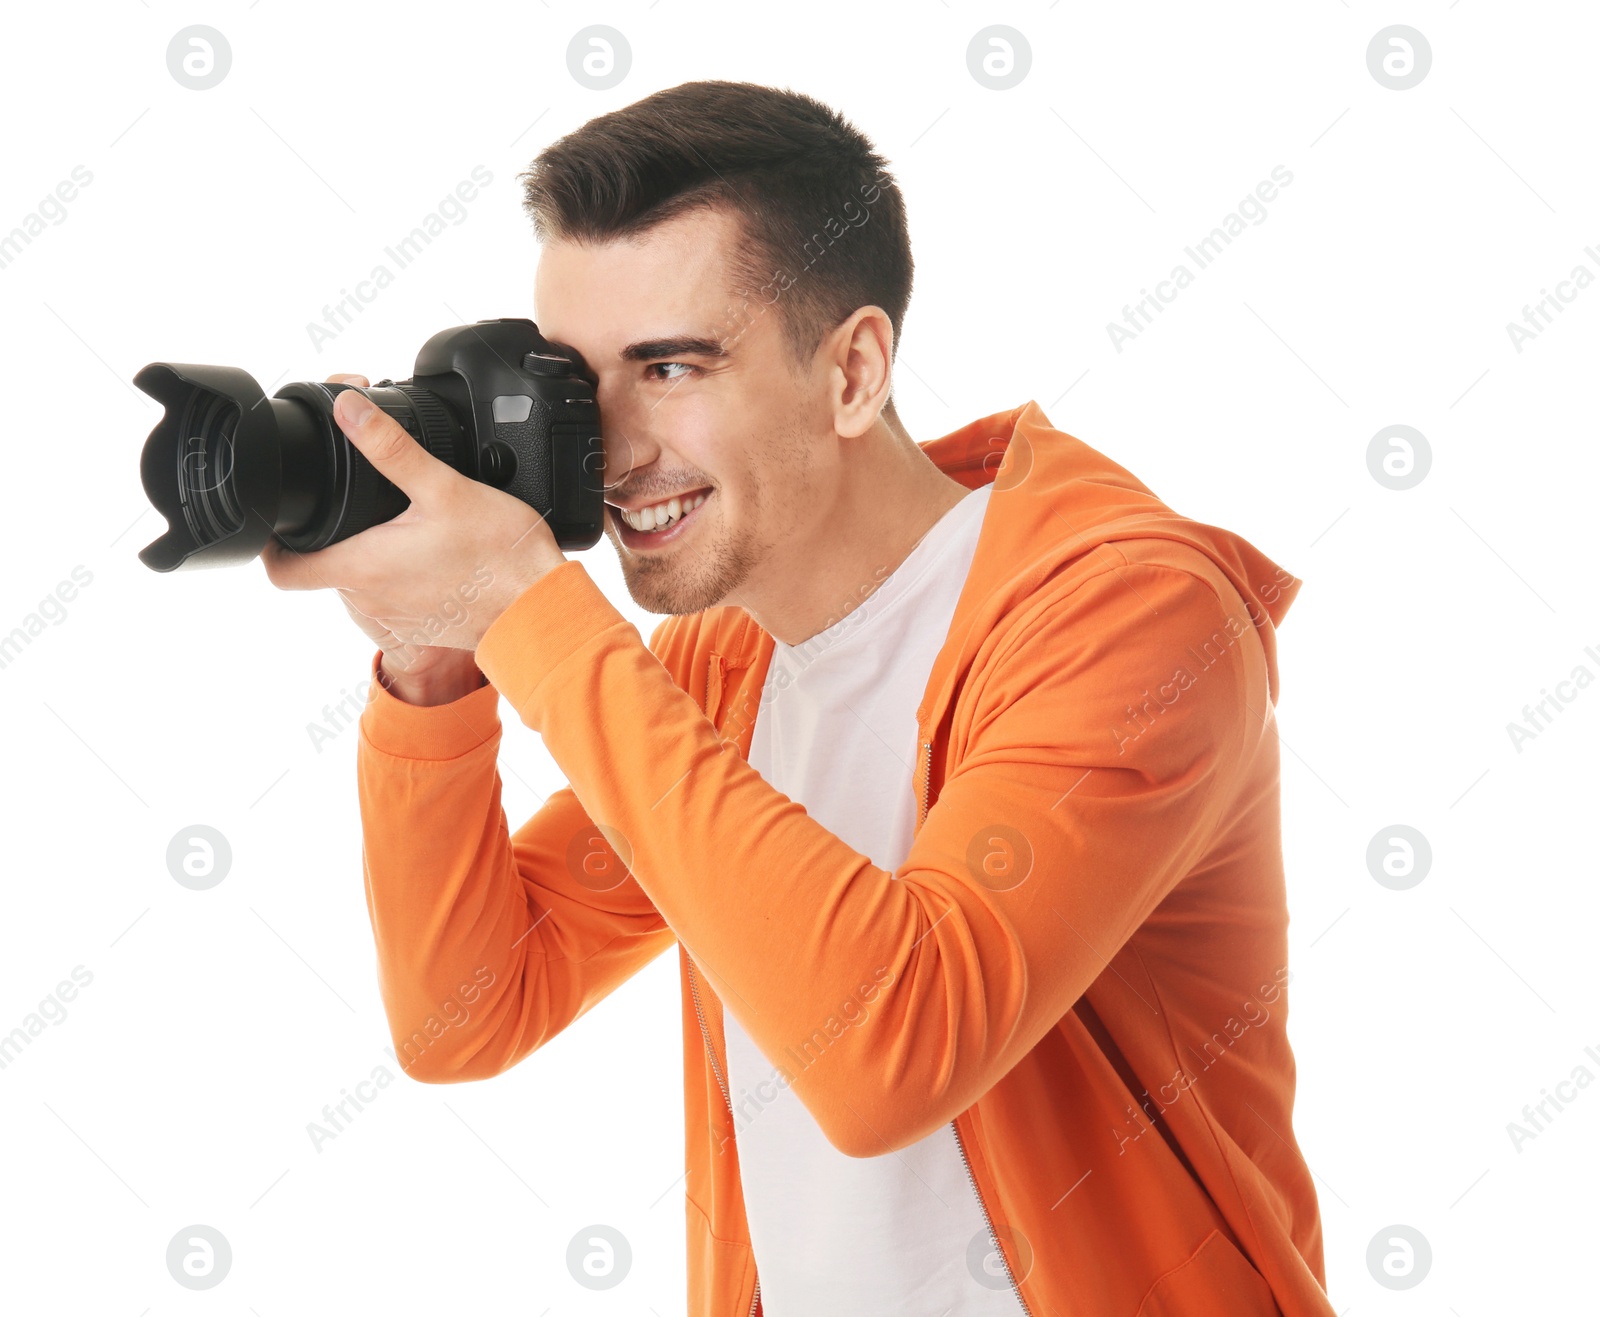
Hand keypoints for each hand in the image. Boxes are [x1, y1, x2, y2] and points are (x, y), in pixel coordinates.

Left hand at [262, 372, 566, 695]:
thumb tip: (347, 409)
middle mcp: (370, 600)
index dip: (272, 545)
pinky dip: (406, 579)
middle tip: (367, 502)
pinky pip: (399, 602)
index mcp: (361, 566)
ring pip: (365, 584)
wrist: (541, 610)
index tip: (283, 521)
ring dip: (375, 556)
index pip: (283, 570)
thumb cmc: (498, 557)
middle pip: (327, 567)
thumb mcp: (443, 488)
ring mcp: (397, 620)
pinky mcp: (425, 630)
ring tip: (408, 526)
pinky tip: (437, 556)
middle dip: (339, 535)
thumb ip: (390, 447)